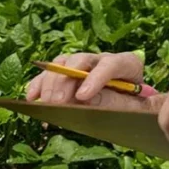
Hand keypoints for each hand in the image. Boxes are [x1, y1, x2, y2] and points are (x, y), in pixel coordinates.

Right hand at [25, 52, 156, 111]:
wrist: (131, 108)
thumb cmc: (136, 107)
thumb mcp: (134, 108)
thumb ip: (115, 103)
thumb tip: (87, 99)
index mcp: (127, 64)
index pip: (112, 64)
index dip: (96, 78)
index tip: (83, 96)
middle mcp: (102, 60)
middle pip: (82, 61)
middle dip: (67, 80)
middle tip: (58, 102)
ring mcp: (83, 66)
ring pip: (63, 64)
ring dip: (51, 82)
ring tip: (47, 103)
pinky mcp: (66, 75)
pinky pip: (49, 74)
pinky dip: (39, 84)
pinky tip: (33, 98)